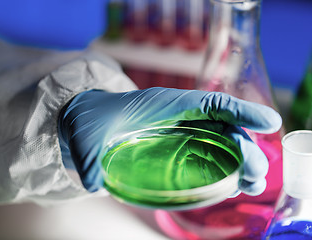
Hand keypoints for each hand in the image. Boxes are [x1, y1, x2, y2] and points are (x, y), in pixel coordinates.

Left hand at [58, 87, 281, 194]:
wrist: (85, 118)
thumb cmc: (90, 120)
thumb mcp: (85, 137)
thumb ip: (88, 161)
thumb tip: (94, 184)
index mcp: (162, 104)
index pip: (209, 103)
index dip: (240, 110)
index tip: (268, 123)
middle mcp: (177, 116)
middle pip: (220, 127)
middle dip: (243, 148)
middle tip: (255, 175)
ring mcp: (178, 130)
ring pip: (218, 140)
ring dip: (239, 160)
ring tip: (250, 184)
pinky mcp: (175, 144)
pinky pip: (207, 151)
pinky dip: (223, 165)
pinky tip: (230, 182)